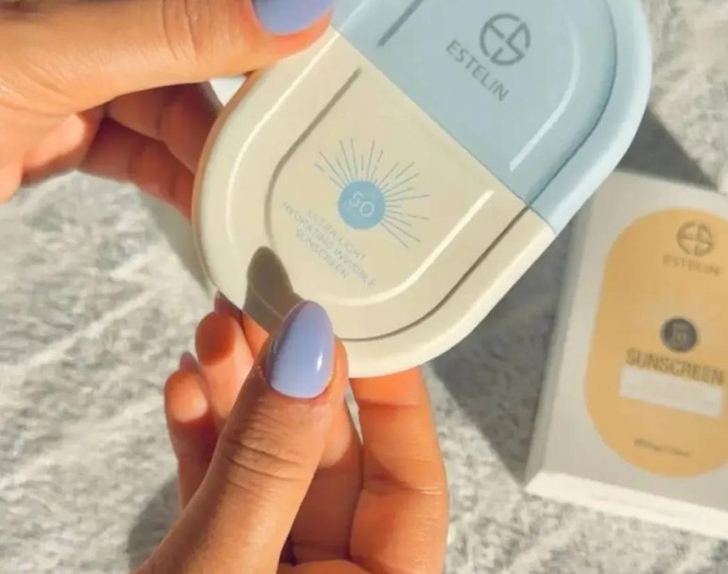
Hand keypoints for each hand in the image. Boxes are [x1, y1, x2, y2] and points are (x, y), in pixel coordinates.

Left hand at [0, 0, 355, 212]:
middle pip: (201, 26)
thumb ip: (177, 24)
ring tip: (281, 165)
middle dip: (263, 68)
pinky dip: (182, 175)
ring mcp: (69, 64)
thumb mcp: (49, 37)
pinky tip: (220, 197)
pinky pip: (145, 148)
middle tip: (340, 89)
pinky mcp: (64, 128)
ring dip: (224, 139)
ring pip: (178, 96)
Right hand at [141, 298, 448, 572]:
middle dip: (288, 379)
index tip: (355, 323)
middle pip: (328, 458)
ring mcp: (271, 573)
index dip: (390, 394)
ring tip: (215, 332)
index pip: (412, 481)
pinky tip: (186, 386)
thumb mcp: (227, 565)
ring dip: (237, 396)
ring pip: (269, 466)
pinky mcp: (213, 566)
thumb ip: (268, 459)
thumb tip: (307, 345)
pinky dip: (201, 440)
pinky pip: (220, 492)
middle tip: (261, 308)